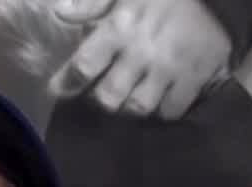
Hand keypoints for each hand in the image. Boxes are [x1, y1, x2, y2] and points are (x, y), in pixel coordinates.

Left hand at [48, 0, 232, 119]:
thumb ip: (92, 3)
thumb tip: (59, 13)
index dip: (66, 82)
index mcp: (119, 27)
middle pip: (108, 97)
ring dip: (129, 107)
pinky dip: (161, 111)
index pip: (84, 64)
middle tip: (101, 96)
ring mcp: (168, 70)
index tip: (58, 90)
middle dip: (100, 101)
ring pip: (137, 108)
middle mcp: (140, 53)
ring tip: (129, 100)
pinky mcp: (193, 80)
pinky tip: (159, 100)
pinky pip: (170, 111)